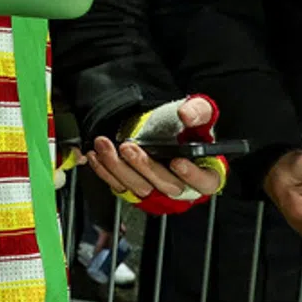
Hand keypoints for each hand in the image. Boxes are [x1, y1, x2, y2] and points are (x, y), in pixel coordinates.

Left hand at [88, 96, 226, 210]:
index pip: (204, 182)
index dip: (192, 175)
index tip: (177, 162)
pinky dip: (105, 172)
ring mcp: (157, 190)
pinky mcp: (135, 190)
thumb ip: (198, 111)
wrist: (163, 129)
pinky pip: (119, 186)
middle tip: (129, 148)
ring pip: (139, 188)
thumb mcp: (200, 113)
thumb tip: (187, 115)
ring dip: (119, 168)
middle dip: (145, 167)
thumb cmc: (186, 127)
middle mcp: (182, 186)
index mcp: (205, 173)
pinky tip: (96, 157)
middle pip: (166, 186)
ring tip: (105, 146)